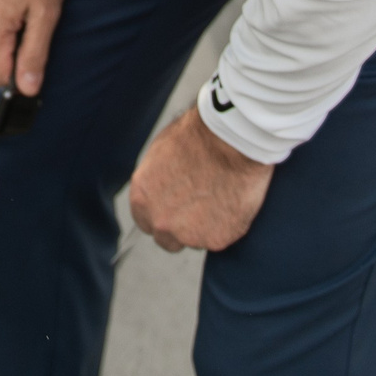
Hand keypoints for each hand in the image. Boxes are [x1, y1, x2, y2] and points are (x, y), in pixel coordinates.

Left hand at [127, 105, 272, 252]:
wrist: (230, 140)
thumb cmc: (198, 135)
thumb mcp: (161, 151)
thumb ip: (157, 179)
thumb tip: (162, 185)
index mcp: (141, 197)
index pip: (145, 221)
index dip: (162, 214)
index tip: (176, 208)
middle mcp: (160, 221)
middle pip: (166, 239)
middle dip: (180, 228)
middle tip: (200, 208)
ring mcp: (188, 235)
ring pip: (195, 240)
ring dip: (205, 227)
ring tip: (221, 197)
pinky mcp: (216, 240)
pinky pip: (220, 239)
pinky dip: (227, 225)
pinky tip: (233, 201)